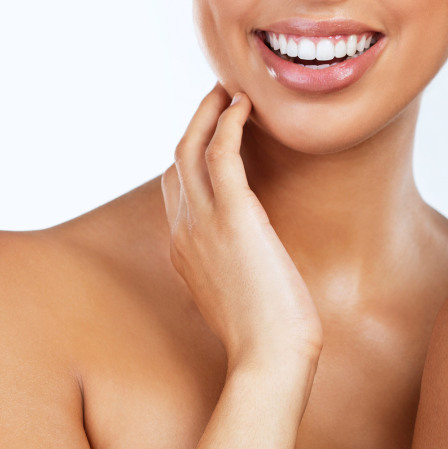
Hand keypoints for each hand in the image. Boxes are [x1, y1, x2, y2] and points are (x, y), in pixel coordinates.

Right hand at [162, 86, 322, 373]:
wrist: (271, 359)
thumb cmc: (268, 340)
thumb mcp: (242, 297)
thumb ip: (236, 271)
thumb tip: (254, 260)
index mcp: (184, 252)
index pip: (177, 190)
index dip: (192, 156)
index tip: (215, 132)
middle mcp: (184, 233)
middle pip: (176, 162)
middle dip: (195, 125)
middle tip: (219, 97)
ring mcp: (203, 224)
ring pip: (190, 149)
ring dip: (207, 113)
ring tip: (230, 89)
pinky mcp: (234, 217)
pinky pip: (220, 155)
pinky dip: (228, 124)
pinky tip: (244, 106)